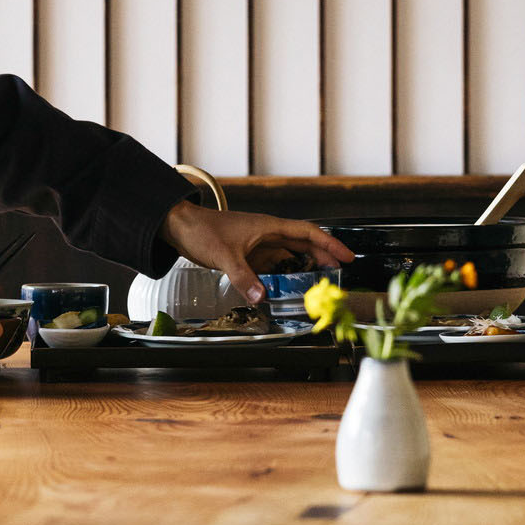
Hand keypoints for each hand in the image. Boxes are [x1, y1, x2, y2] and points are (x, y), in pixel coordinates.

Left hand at [158, 202, 354, 303]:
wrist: (178, 226)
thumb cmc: (201, 231)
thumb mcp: (224, 256)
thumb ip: (244, 278)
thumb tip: (263, 297)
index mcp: (268, 227)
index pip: (307, 233)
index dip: (329, 244)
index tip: (346, 256)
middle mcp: (267, 234)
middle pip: (303, 244)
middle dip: (323, 256)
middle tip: (339, 272)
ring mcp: (257, 244)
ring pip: (288, 255)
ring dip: (303, 266)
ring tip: (318, 281)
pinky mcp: (247, 254)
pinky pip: (271, 264)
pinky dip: (282, 274)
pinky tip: (287, 286)